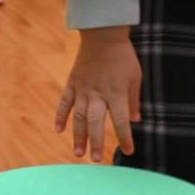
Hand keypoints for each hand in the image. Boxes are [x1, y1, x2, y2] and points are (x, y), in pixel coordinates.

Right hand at [54, 26, 140, 162]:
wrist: (103, 35)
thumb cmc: (123, 57)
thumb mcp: (135, 77)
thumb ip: (134, 100)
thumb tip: (136, 120)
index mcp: (116, 93)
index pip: (121, 121)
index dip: (125, 137)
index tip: (128, 151)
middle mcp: (98, 94)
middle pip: (95, 123)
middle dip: (96, 142)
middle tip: (96, 159)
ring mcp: (83, 89)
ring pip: (78, 117)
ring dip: (78, 136)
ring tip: (78, 153)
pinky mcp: (72, 83)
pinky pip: (64, 102)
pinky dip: (60, 116)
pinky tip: (58, 130)